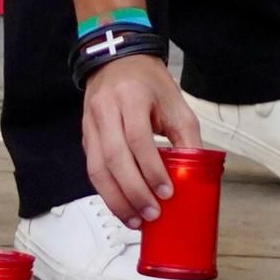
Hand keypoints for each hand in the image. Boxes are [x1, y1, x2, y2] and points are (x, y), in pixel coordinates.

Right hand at [80, 47, 198, 223]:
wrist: (117, 59)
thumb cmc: (148, 82)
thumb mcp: (176, 103)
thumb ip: (186, 138)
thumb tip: (194, 175)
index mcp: (131, 97)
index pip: (138, 138)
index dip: (151, 169)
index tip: (166, 192)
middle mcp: (106, 110)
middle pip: (113, 158)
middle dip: (133, 191)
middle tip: (151, 214)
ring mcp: (91, 124)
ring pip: (96, 168)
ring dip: (115, 199)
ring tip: (134, 220)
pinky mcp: (85, 136)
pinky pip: (92, 169)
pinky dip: (106, 191)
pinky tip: (121, 206)